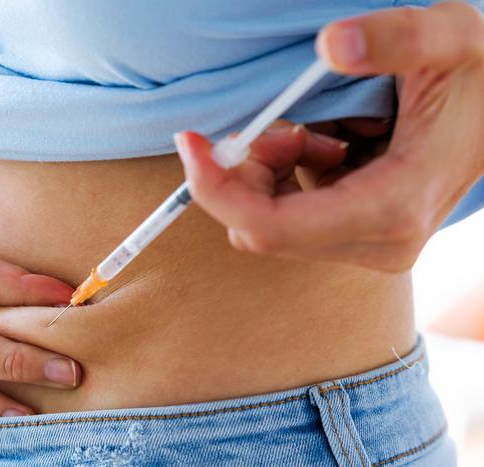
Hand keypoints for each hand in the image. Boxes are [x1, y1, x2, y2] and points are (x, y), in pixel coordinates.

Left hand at [176, 1, 483, 271]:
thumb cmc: (482, 78)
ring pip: (272, 225)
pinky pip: (291, 218)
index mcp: (391, 208)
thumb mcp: (451, 41)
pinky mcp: (359, 237)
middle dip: (246, 174)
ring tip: (310, 130)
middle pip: (262, 230)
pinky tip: (325, 144)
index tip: (193, 142)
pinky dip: (289, 177)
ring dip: (270, 172)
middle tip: (270, 124)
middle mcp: (377, 243)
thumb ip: (397, 39)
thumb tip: (332, 45)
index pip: (270, 227)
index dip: (217, 188)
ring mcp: (368, 245)